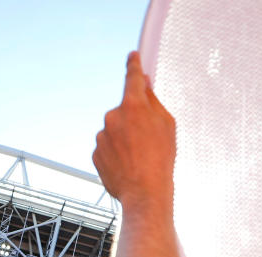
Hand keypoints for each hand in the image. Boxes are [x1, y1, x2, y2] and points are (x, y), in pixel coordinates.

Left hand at [93, 51, 175, 211]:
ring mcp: (102, 136)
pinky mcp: (95, 153)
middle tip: (149, 139)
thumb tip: (144, 87)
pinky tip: (128, 165)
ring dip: (125, 138)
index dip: (134, 65)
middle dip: (135, 119)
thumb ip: (154, 102)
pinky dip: (117, 152)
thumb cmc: (161, 160)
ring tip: (139, 157)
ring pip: (115, 130)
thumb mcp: (167, 125)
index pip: (133, 78)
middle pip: (125, 110)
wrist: (144, 194)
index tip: (132, 56)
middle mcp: (113, 117)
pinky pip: (108, 146)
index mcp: (133, 106)